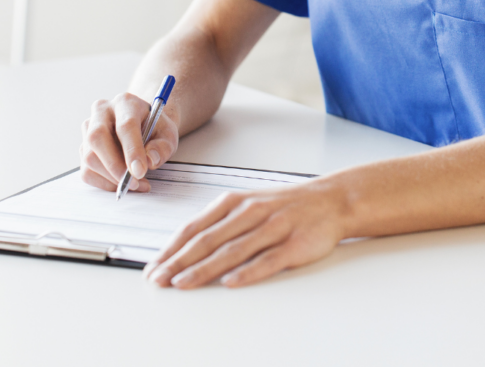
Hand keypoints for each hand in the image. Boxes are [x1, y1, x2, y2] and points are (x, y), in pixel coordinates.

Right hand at [79, 92, 179, 192]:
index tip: (140, 171)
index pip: (125, 125)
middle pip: (97, 138)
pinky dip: (104, 183)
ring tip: (135, 184)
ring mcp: (89, 129)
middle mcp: (102, 112)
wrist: (143, 126)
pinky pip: (87, 171)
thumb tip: (150, 160)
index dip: (132, 150)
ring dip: (111, 177)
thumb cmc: (155, 129)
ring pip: (89, 157)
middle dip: (115, 166)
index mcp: (126, 103)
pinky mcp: (84, 147)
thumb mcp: (168, 135)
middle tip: (133, 182)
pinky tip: (121, 183)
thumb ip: (163, 147)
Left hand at [143, 181, 348, 288]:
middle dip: (179, 261)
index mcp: (234, 203)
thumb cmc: (285, 206)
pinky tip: (230, 282)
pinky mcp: (294, 244)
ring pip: (233, 251)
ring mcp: (273, 228)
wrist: (331, 200)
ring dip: (204, 268)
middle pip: (208, 240)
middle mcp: (251, 212)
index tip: (153, 267)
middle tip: (159, 279)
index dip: (171, 248)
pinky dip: (247, 271)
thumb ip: (219, 224)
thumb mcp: (248, 205)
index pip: (194, 228)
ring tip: (183, 283)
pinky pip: (267, 260)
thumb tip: (184, 248)